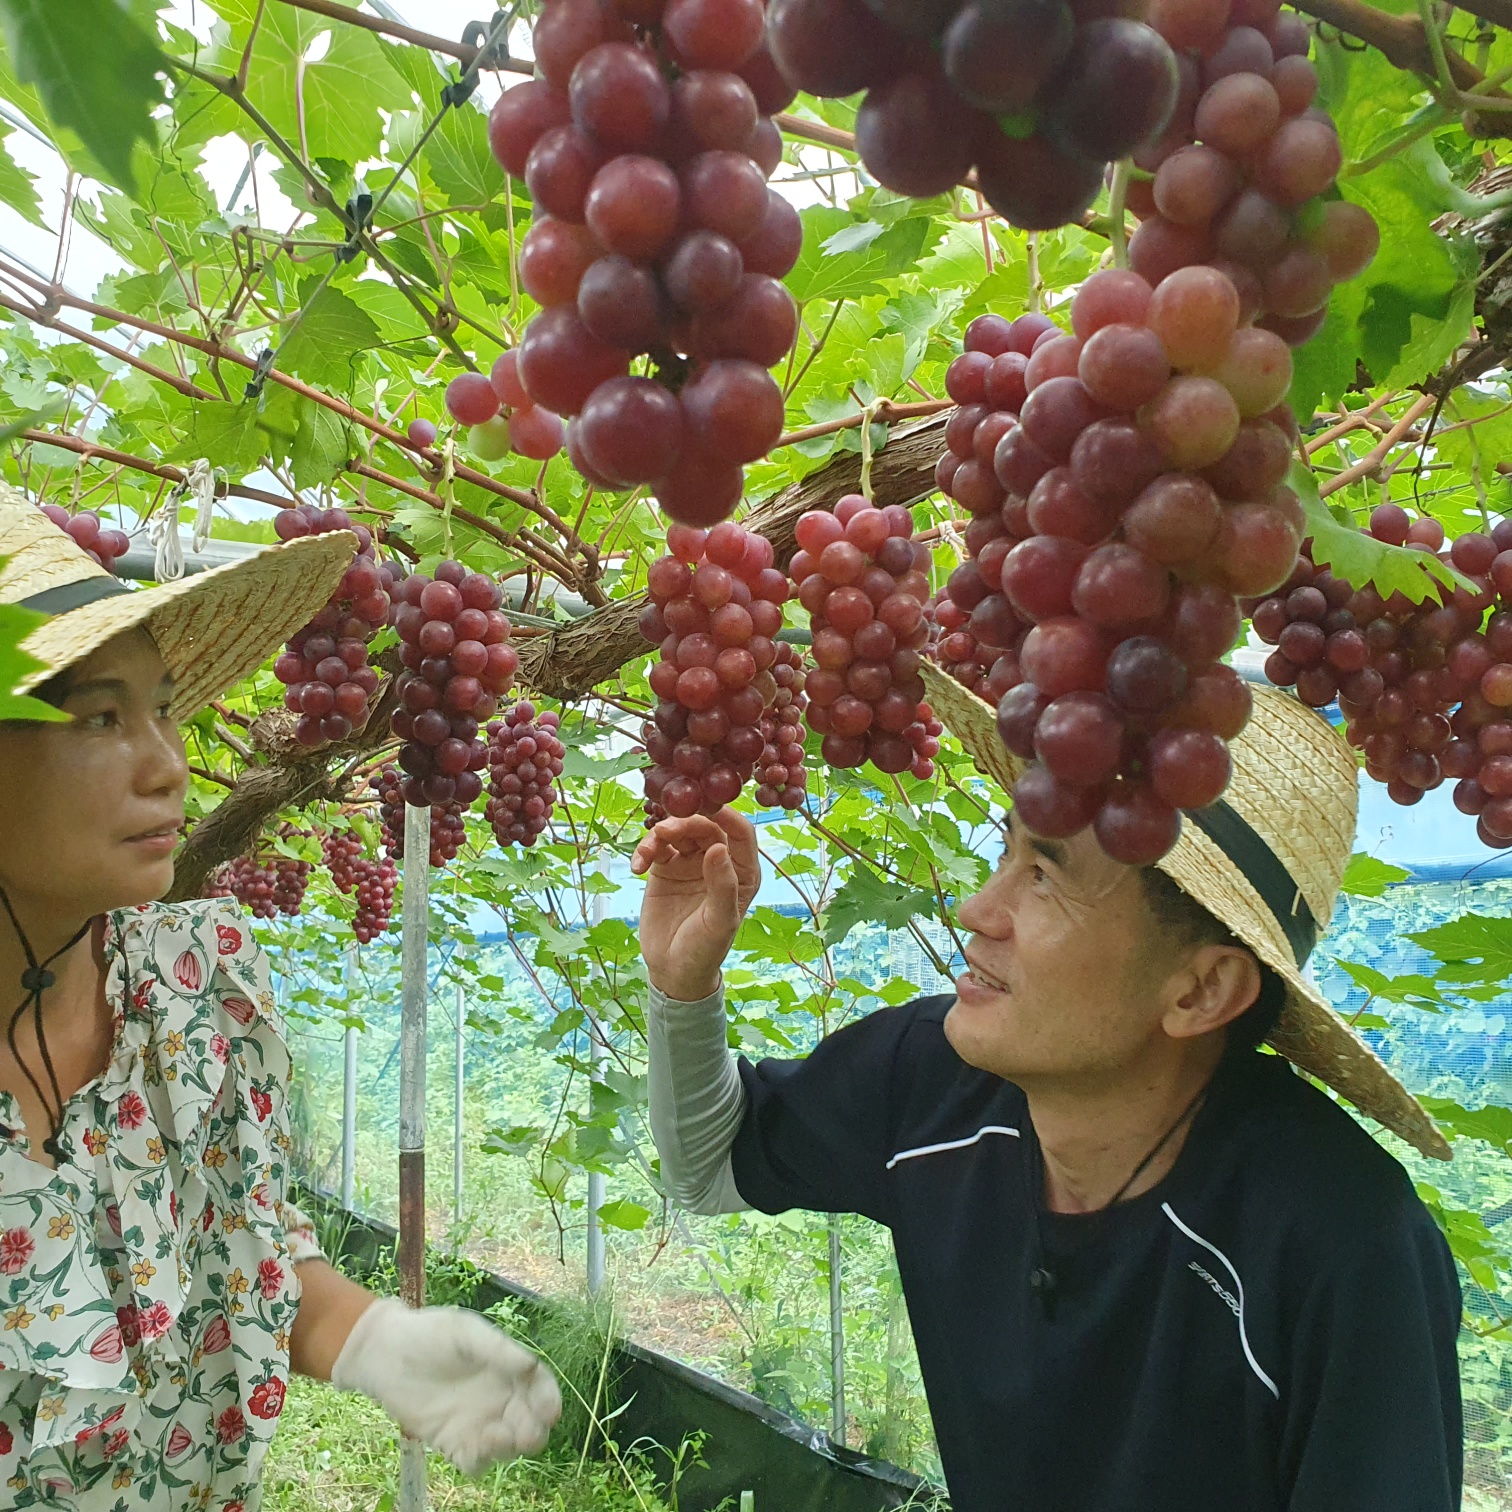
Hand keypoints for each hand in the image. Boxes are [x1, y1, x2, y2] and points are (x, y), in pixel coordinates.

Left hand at [332, 1298, 560, 1474]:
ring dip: (509, 1447)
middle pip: (530, 1423)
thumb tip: (531, 1367)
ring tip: (496, 1435)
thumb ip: (498, 1349)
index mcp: (508, 1369)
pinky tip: (474, 1448)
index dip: (549, 1400)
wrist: (386, 1354)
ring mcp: (478, 1423)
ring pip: (507, 1447)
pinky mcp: (453, 1442)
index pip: (540, 1388)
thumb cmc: (429, 1334)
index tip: (549, 1411)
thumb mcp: (465, 1332)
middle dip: (534, 1431)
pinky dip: (480, 1461)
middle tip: (526, 1433)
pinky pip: (475, 1462)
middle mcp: (499, 1399)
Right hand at [632, 808, 760, 1000]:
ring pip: (679, 832)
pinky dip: (645, 849)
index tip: (706, 809)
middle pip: (706, 826)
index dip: (726, 816)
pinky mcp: (666, 868)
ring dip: (661, 834)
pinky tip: (637, 866)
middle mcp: (719, 861)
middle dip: (686, 823)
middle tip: (665, 831)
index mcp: (743, 871)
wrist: (673, 970)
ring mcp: (691, 862)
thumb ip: (722, 885)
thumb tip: (717, 847)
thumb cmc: (705, 949)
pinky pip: (657, 847)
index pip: (741, 833)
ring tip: (647, 851)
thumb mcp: (719, 921)